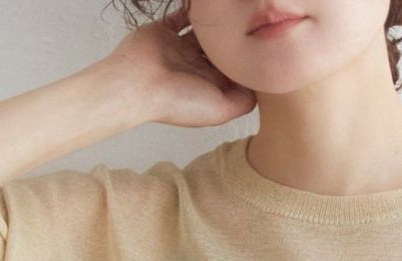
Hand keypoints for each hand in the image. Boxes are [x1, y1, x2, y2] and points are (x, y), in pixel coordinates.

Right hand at [106, 6, 257, 128]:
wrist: (139, 83)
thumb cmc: (177, 100)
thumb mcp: (221, 110)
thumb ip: (244, 101)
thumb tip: (259, 87)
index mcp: (209, 86)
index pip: (235, 70)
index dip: (248, 59)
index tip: (262, 44)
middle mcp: (196, 68)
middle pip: (221, 50)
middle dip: (234, 39)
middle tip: (250, 21)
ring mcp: (179, 49)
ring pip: (204, 32)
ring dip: (216, 23)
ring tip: (231, 11)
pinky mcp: (164, 31)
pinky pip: (181, 16)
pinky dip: (191, 9)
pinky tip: (205, 5)